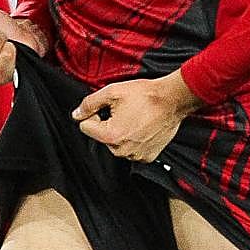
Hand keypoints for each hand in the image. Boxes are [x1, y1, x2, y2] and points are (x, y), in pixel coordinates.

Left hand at [72, 71, 200, 162]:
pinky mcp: (148, 157)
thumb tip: (76, 114)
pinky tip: (142, 126)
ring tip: (135, 117)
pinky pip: (131, 149)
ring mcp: (136, 156)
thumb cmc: (145, 95)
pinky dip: (134, 139)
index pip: (85, 127)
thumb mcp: (112, 92)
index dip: (94, 114)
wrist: (172, 100)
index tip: (107, 107)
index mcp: (111, 136)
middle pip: (101, 137)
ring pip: (116, 143)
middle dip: (107, 124)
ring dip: (121, 131)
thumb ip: (89, 103)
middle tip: (124, 110)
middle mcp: (122, 151)